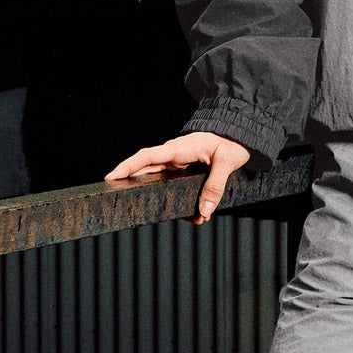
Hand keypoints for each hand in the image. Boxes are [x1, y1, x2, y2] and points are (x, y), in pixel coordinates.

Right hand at [105, 132, 251, 223]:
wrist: (241, 134)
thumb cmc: (232, 141)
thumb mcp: (227, 162)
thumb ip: (215, 185)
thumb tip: (203, 211)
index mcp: (179, 148)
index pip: (147, 157)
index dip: (127, 166)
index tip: (110, 177)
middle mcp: (174, 156)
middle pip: (146, 171)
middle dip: (135, 187)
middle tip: (122, 202)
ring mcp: (179, 164)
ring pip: (161, 183)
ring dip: (166, 201)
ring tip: (183, 218)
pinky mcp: (186, 171)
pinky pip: (176, 187)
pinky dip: (184, 202)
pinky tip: (196, 215)